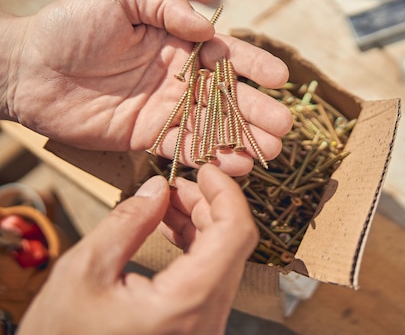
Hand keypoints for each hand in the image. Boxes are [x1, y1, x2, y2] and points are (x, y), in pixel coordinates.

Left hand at [2, 0, 291, 175]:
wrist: (28, 68)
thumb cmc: (72, 25)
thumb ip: (166, 10)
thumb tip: (206, 30)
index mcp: (178, 43)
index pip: (225, 54)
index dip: (254, 65)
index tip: (280, 78)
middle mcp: (179, 78)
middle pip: (227, 96)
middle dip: (257, 111)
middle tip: (284, 126)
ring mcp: (165, 109)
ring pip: (213, 126)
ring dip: (243, 139)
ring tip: (270, 150)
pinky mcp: (147, 137)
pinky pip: (184, 148)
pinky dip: (210, 157)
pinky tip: (234, 165)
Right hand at [18, 164, 258, 334]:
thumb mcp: (84, 272)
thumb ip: (128, 223)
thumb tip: (158, 189)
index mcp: (185, 304)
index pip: (235, 234)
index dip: (227, 194)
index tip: (208, 171)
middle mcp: (206, 320)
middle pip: (232, 245)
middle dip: (209, 205)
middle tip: (180, 185)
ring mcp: (203, 327)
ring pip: (224, 261)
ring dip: (202, 225)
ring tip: (170, 204)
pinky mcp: (194, 329)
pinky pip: (210, 280)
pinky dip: (196, 249)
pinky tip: (172, 230)